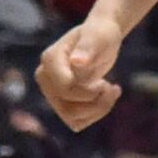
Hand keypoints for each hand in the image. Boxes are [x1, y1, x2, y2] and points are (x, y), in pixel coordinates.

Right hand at [34, 17, 120, 131]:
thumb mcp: (98, 37)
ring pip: (72, 118)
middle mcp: (46, 78)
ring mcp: (52, 93)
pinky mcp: (62, 103)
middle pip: (67, 107)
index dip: (88, 92)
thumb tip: (77, 62)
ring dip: (98, 109)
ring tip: (111, 92)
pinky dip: (95, 114)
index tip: (104, 82)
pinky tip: (105, 99)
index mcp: (50, 60)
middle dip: (95, 102)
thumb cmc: (100, 34)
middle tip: (111, 87)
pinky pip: (77, 122)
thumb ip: (87, 47)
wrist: (100, 40)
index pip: (65, 88)